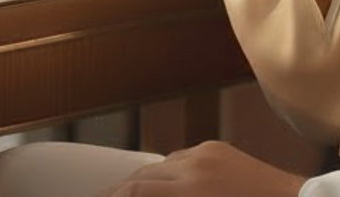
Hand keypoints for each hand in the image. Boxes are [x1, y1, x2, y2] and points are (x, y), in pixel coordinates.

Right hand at [104, 140, 305, 195]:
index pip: (134, 191)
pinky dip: (167, 174)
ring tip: (130, 196)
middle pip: (141, 175)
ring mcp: (207, 151)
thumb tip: (139, 196)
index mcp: (190, 189)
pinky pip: (182, 158)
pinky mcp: (218, 148)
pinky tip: (164, 188)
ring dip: (143, 182)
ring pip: (159, 164)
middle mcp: (195, 163)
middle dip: (120, 191)